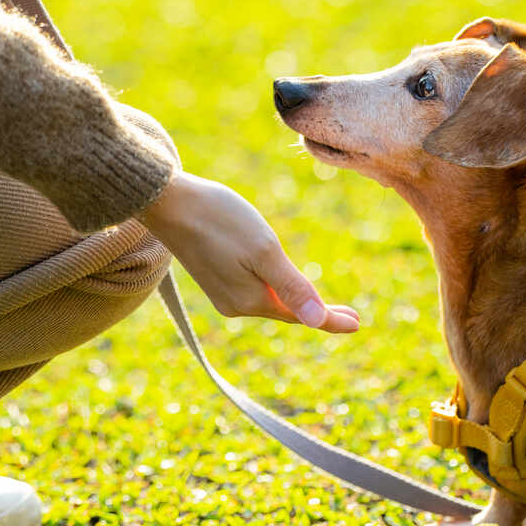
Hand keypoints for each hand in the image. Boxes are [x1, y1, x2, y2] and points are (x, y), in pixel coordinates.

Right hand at [141, 174, 360, 333]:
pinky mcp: (213, 276)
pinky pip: (253, 290)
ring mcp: (222, 291)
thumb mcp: (264, 251)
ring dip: (294, 301)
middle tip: (351, 317)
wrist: (167, 201)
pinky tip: (280, 284)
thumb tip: (318, 322)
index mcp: (251, 300)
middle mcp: (235, 304)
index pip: (301, 315)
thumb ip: (292, 287)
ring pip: (268, 300)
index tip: (358, 324)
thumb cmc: (219, 219)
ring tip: (320, 303)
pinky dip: (273, 290)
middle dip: (317, 312)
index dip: (330, 319)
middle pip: (285, 310)